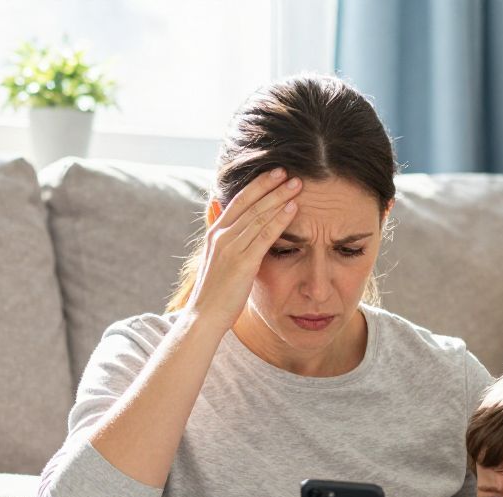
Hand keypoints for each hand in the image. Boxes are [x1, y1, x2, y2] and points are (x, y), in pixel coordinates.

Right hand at [185, 167, 303, 329]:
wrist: (204, 317)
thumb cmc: (215, 292)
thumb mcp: (217, 260)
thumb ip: (224, 238)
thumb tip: (226, 217)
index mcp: (215, 233)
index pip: (238, 200)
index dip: (258, 185)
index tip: (275, 173)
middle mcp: (221, 236)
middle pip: (250, 203)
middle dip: (272, 186)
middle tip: (292, 173)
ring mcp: (231, 248)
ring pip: (259, 215)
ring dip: (280, 198)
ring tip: (298, 186)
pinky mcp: (242, 262)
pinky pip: (265, 235)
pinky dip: (280, 219)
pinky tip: (293, 209)